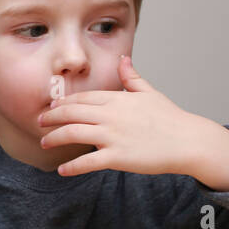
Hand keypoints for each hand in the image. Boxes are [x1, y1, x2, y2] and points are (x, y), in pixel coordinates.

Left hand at [37, 56, 214, 177]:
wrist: (189, 141)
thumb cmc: (171, 118)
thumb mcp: (150, 93)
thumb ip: (132, 77)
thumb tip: (124, 58)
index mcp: (117, 99)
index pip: (82, 98)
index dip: (63, 103)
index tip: (51, 107)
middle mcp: (111, 115)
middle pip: (71, 113)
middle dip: (51, 118)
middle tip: (39, 122)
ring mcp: (113, 136)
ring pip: (73, 134)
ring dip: (54, 138)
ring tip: (44, 142)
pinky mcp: (118, 157)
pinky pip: (88, 162)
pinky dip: (72, 166)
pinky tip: (62, 169)